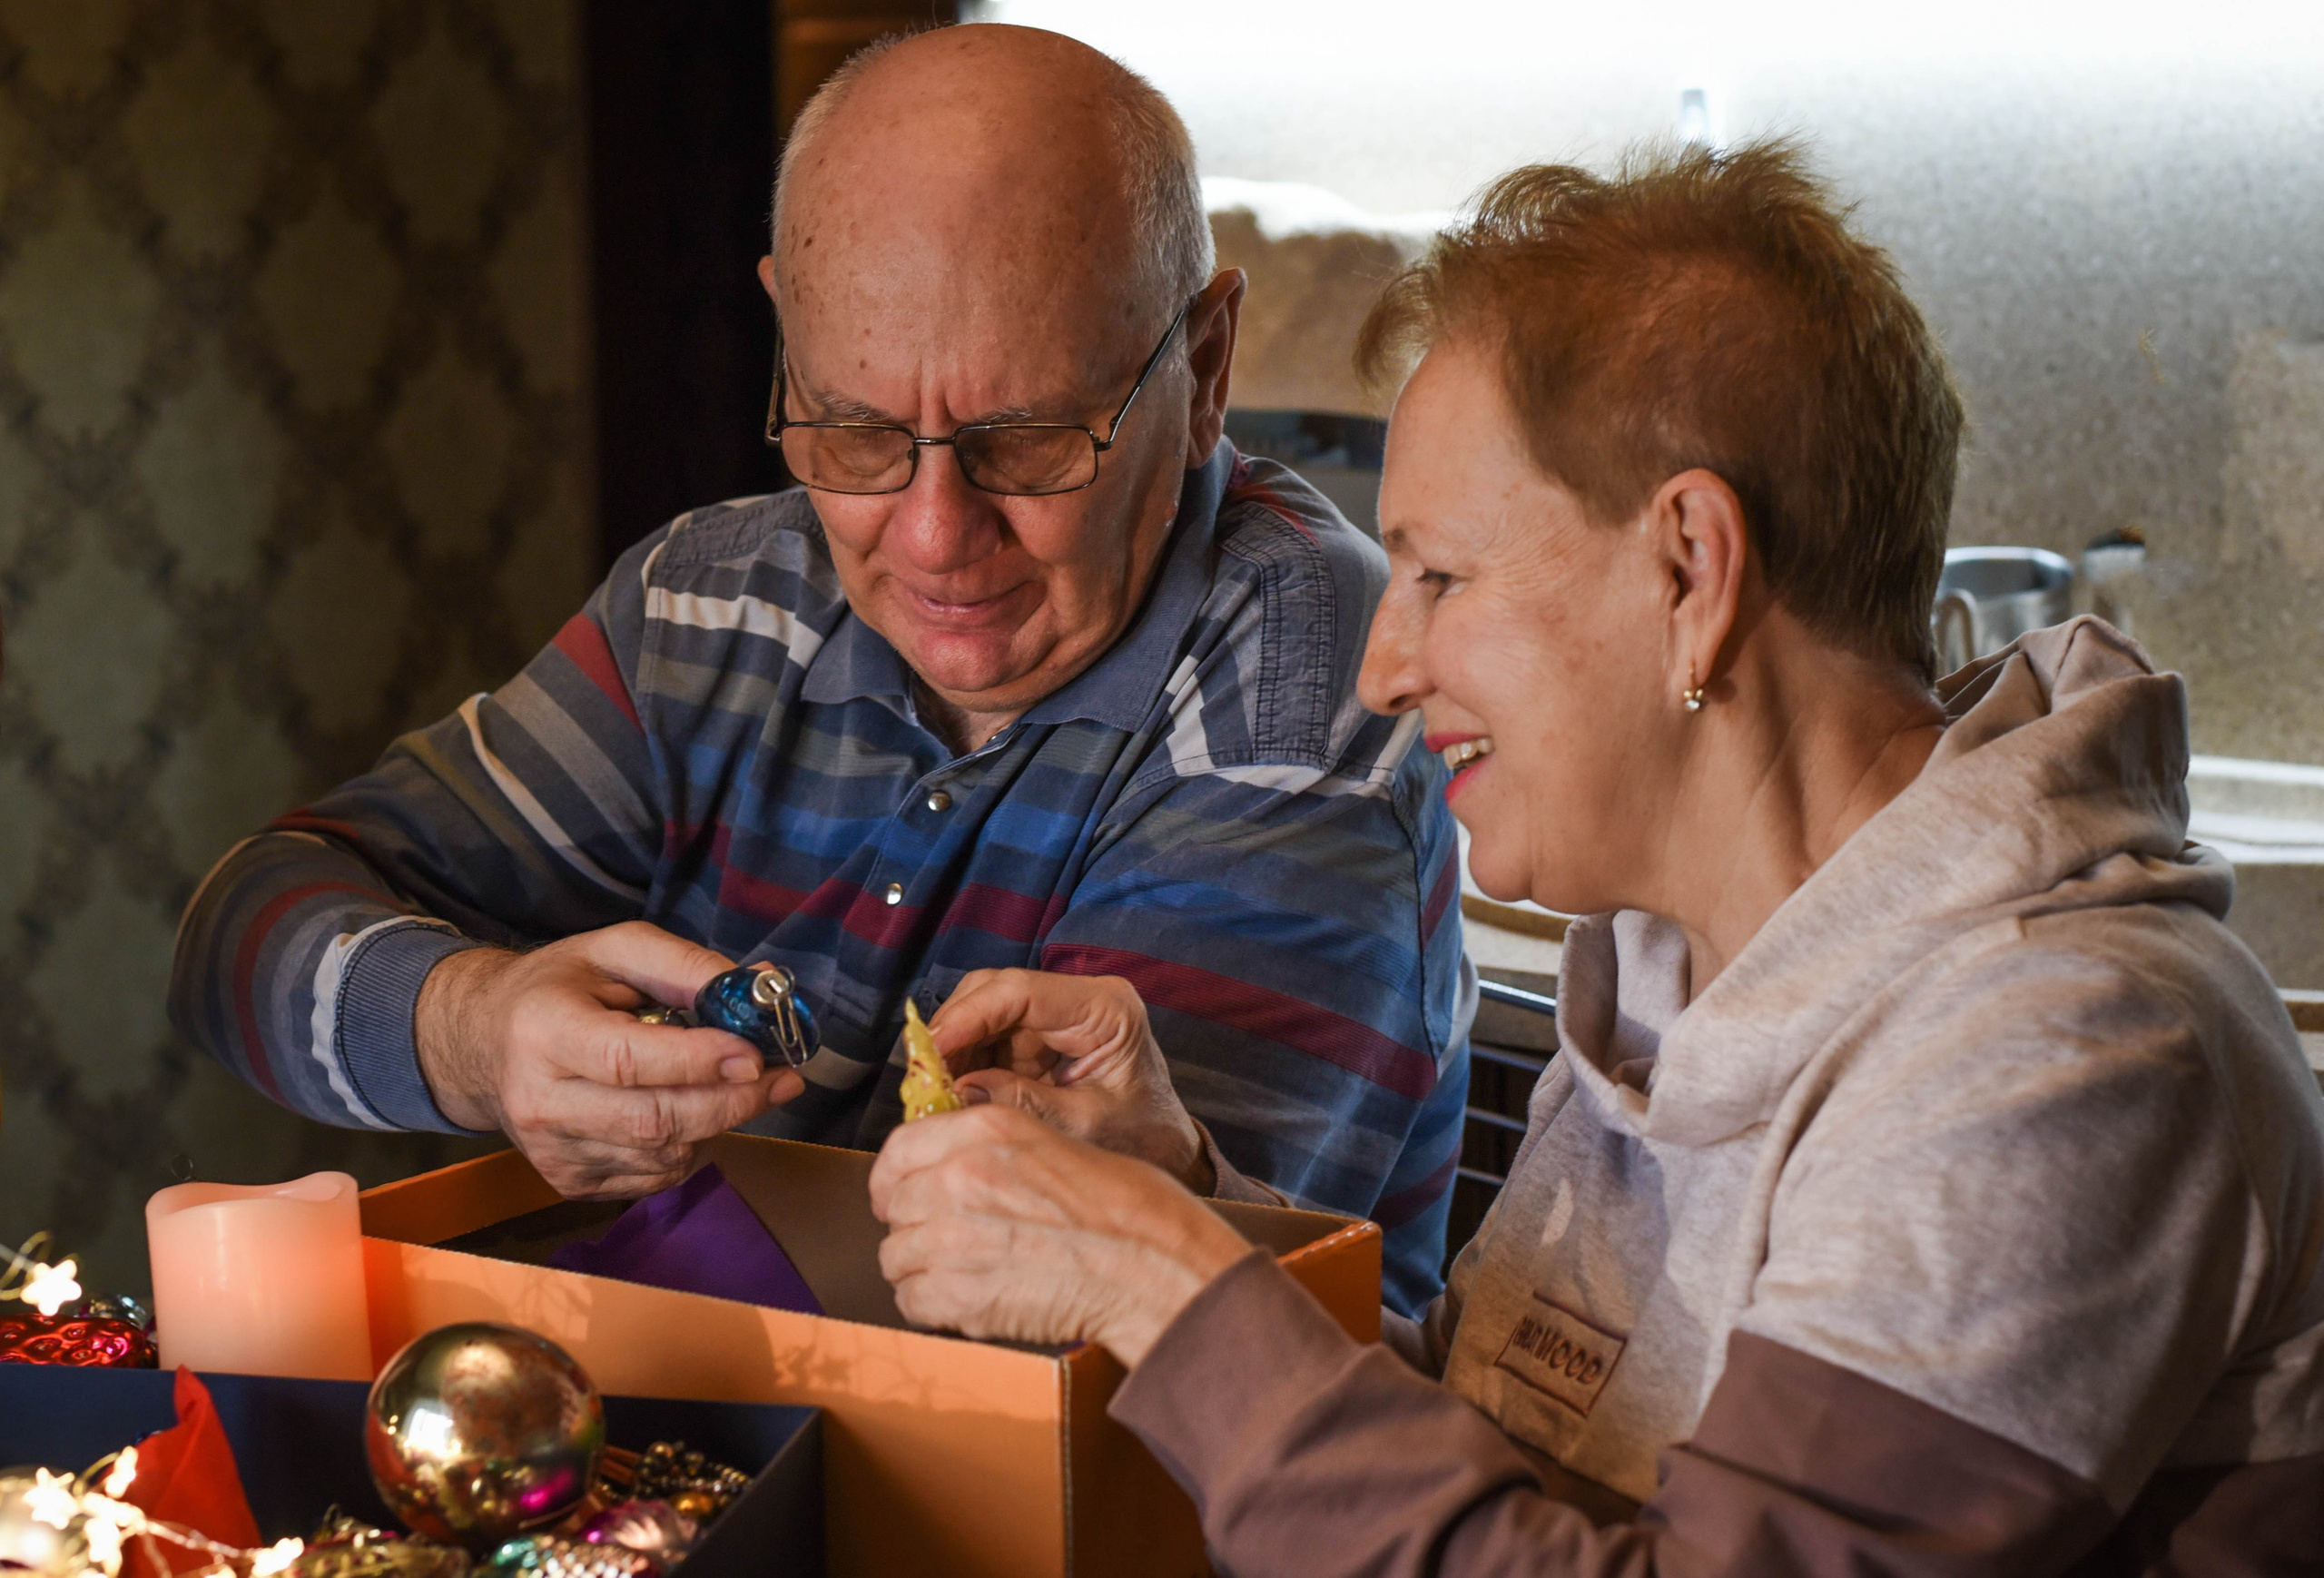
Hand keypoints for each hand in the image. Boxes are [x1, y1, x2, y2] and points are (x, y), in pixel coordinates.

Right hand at [414, 921, 802, 1197]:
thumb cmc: (559, 988)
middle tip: (783, 1080)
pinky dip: (688, 1146)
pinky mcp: (568, 1183)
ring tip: (727, 1086)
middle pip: (653, 1120)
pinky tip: (685, 1111)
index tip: (757, 1054)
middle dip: (732, 1102)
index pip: (628, 1060)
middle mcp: (540, 1101)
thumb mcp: (615, 949)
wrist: (482, 1044)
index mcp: (544, 1031)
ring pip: (663, 1155)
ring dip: (715, 1124)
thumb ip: (685, 965)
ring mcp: (551, 1152)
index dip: (698, 1062)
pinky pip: (653, 1177)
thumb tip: (759, 989)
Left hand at [871, 1104, 1250, 1363]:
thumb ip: (988, 1151)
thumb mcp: (1052, 1143)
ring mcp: (952, 1237)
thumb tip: (943, 1172)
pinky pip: (912, 1303)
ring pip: (896, 1258)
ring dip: (923, 1271)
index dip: (895, 1179)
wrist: (1150, 1264)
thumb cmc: (1124, 1208)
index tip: (901, 1196)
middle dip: (916, 1228)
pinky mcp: (958, 1295)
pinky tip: (974, 1302)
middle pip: (895, 1209)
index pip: (897, 1149)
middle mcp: (958, 1177)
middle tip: (954, 1243)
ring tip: (970, 1274)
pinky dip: (935, 1308)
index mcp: (984, 1131)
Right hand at [931, 969, 1210, 1190]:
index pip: (1021, 992)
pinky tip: (950, 1093)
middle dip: (954, 1031)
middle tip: (921, 1078)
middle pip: (994, 992)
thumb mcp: (1085, 1127)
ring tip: (931, 1092)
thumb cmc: (1143, 1137)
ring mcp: (1056, 1016)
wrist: (1165, 1147)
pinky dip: (965, 1063)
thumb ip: (1025, 1105)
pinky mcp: (1039, 1037)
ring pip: (983, 1012)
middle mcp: (1079, 1000)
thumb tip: (959, 1091)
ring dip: (954, 1049)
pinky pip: (988, 1039)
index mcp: (1105, 1009)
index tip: (930, 1049)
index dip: (968, 1016)